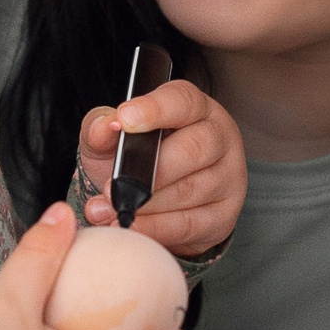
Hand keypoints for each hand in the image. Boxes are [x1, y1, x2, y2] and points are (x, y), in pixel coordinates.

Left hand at [75, 79, 243, 258]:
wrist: (150, 200)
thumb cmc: (136, 159)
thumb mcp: (112, 138)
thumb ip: (101, 128)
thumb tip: (106, 127)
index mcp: (196, 109)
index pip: (182, 101)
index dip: (154, 109)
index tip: (125, 119)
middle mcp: (220, 138)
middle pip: (193, 149)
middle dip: (147, 172)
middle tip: (111, 187)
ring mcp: (228, 177)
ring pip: (190, 190)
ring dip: (145, 205)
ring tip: (109, 209)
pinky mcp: (223, 215)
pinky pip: (190, 224)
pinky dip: (155, 228)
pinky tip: (131, 226)